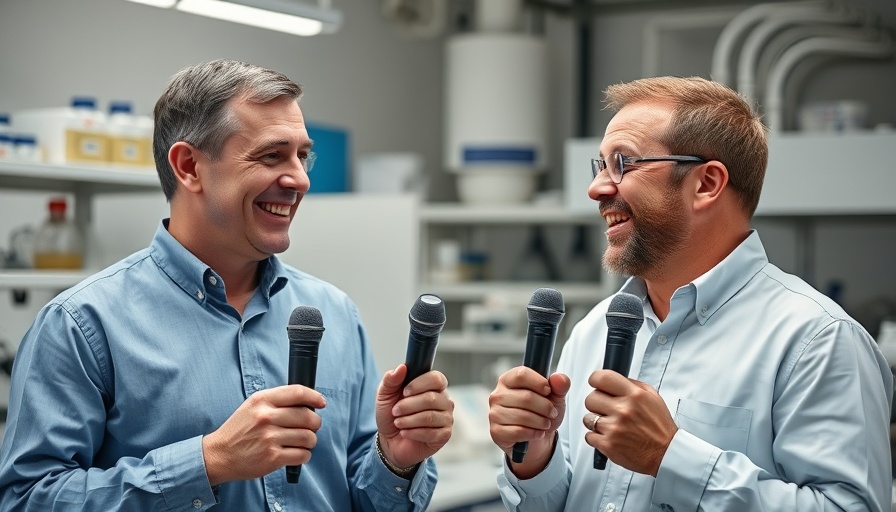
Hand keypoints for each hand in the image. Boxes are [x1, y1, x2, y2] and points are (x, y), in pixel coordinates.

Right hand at [202, 385, 326, 485]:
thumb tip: (307, 403)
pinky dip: (304, 455)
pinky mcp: (272, 458)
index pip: (297, 392)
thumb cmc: (239, 430)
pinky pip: (302, 455)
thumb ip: (276, 401)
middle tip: (312, 427)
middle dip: (315, 423)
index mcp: (261, 401)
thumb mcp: (252, 406)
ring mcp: (269, 439)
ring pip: (308, 437)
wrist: (219, 455)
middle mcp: (265, 417)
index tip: (321, 402)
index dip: (314, 396)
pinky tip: (297, 453)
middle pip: (307, 416)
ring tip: (303, 442)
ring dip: (310, 441)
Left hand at [375, 364, 453, 468]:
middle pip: (431, 398)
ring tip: (398, 422)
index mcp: (433, 386)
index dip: (419, 384)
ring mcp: (446, 417)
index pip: (436, 378)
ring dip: (409, 420)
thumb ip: (391, 380)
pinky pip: (432, 433)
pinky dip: (413, 433)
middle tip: (395, 411)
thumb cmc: (391, 414)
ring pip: (430, 416)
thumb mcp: (385, 395)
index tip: (404, 392)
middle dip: (408, 405)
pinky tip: (405, 432)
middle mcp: (444, 400)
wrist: (390, 440)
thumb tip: (402, 367)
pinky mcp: (445, 435)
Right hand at [488, 367, 569, 478]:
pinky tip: (538, 433)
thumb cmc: (542, 413)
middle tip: (552, 413)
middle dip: (545, 407)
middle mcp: (498, 395)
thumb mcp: (555, 396)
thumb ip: (560, 384)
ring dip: (541, 422)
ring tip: (545, 423)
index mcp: (508, 380)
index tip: (548, 391)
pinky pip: (518, 431)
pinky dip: (533, 433)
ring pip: (523, 416)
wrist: (539, 438)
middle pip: (526, 397)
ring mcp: (495, 413)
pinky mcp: (496, 431)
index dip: (538, 382)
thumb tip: (559, 378)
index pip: (521, 374)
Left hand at [583, 370, 676, 475]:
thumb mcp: (652, 398)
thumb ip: (632, 385)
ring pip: (587, 418)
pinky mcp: (608, 445)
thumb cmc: (659, 427)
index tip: (595, 383)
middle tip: (606, 410)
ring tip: (610, 426)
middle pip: (591, 398)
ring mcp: (614, 428)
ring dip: (596, 422)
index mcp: (634, 396)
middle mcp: (623, 410)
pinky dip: (596, 438)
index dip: (595, 379)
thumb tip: (613, 380)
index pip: (602, 378)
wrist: (666, 453)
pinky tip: (610, 437)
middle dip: (596, 403)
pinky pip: (589, 436)